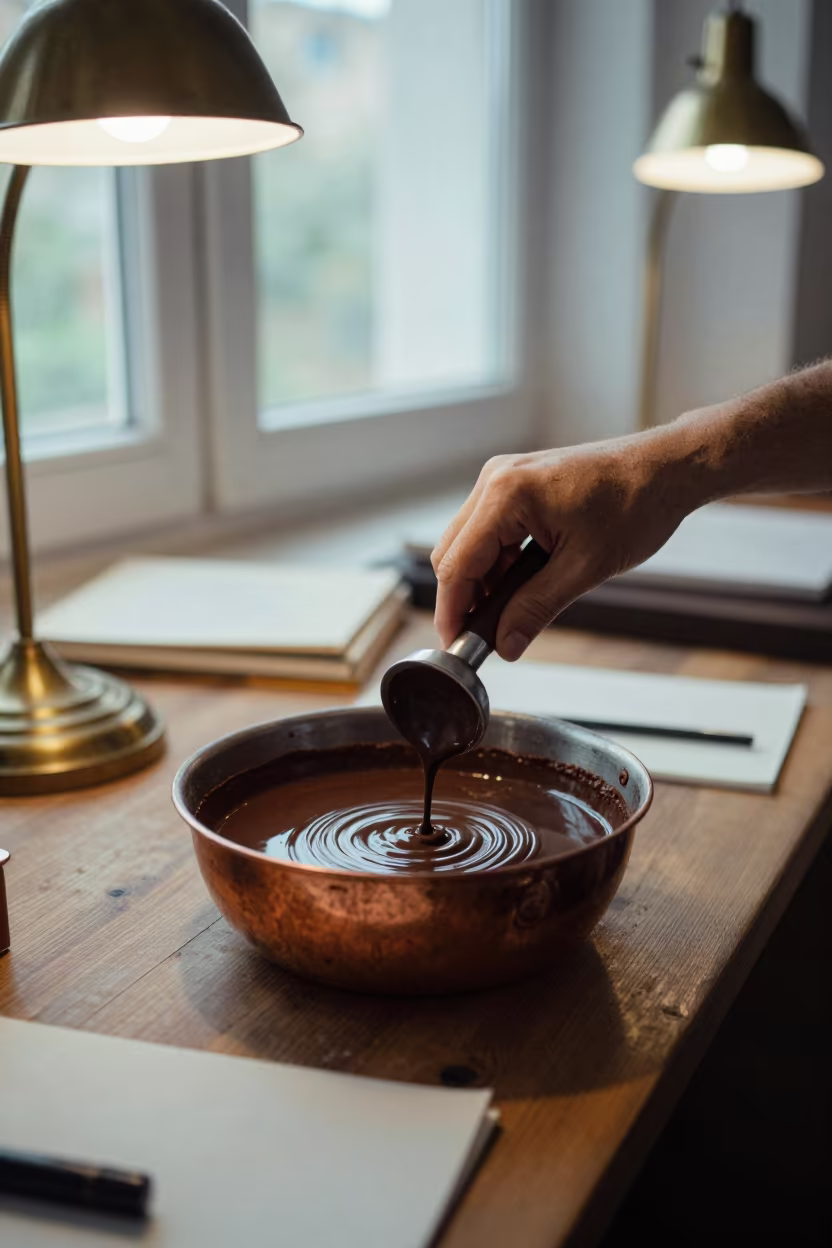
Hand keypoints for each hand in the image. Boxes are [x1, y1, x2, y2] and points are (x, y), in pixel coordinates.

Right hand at [431, 437, 691, 659]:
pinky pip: (489, 529)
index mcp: (507, 495)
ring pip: (469, 542)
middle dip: (464, 598)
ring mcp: (505, 477)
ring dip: (482, 580)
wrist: (666, 469)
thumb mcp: (585, 568)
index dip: (452, 610)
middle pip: (453, 552)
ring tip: (508, 614)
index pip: (457, 563)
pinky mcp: (517, 482)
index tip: (456, 646)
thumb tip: (505, 645)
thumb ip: (536, 608)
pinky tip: (520, 584)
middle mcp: (496, 479)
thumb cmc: (635, 505)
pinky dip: (497, 561)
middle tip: (481, 638)